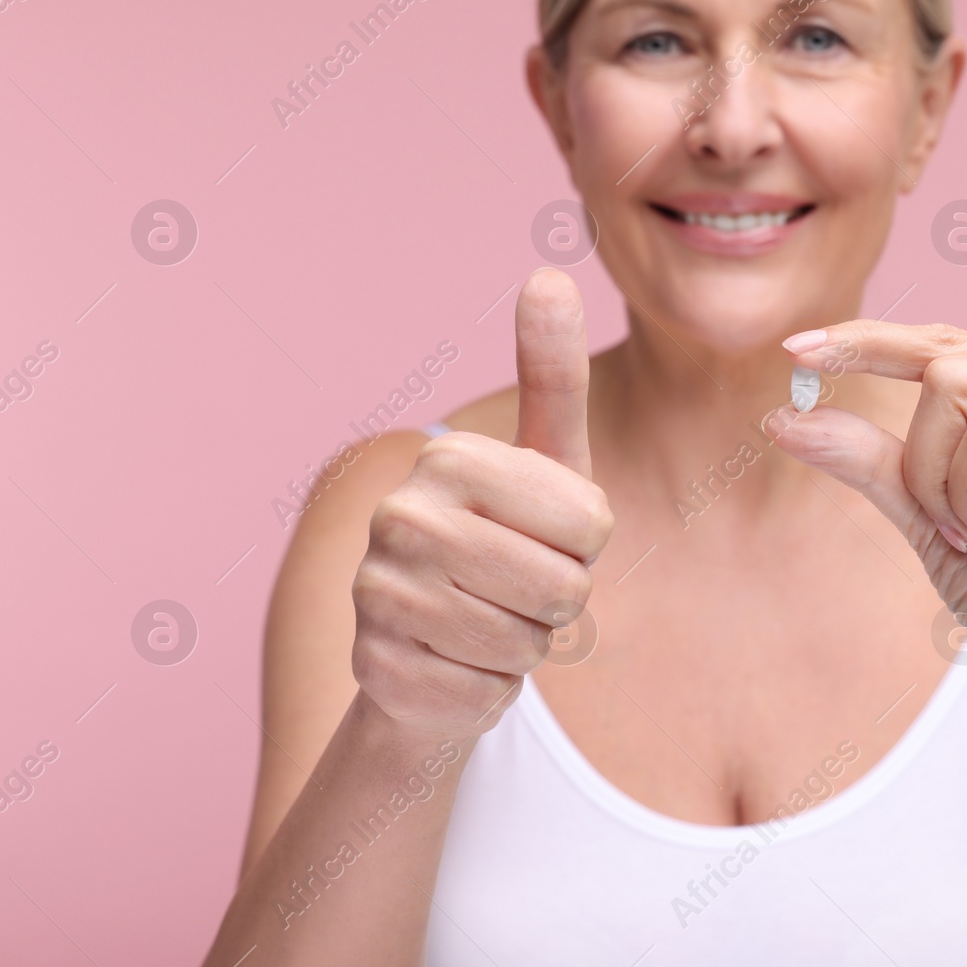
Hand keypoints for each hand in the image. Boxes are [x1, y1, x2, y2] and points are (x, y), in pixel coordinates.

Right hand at [350, 268, 612, 740]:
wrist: (432, 647)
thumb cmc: (511, 546)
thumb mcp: (550, 465)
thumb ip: (553, 376)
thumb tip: (546, 272)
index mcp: (449, 460)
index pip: (589, 526)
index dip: (587, 547)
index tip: (545, 538)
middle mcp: (398, 519)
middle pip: (563, 589)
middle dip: (559, 602)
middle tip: (516, 589)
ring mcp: (378, 599)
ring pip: (527, 647)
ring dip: (525, 647)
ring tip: (486, 622)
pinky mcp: (377, 675)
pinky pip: (491, 695)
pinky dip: (490, 691)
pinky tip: (455, 665)